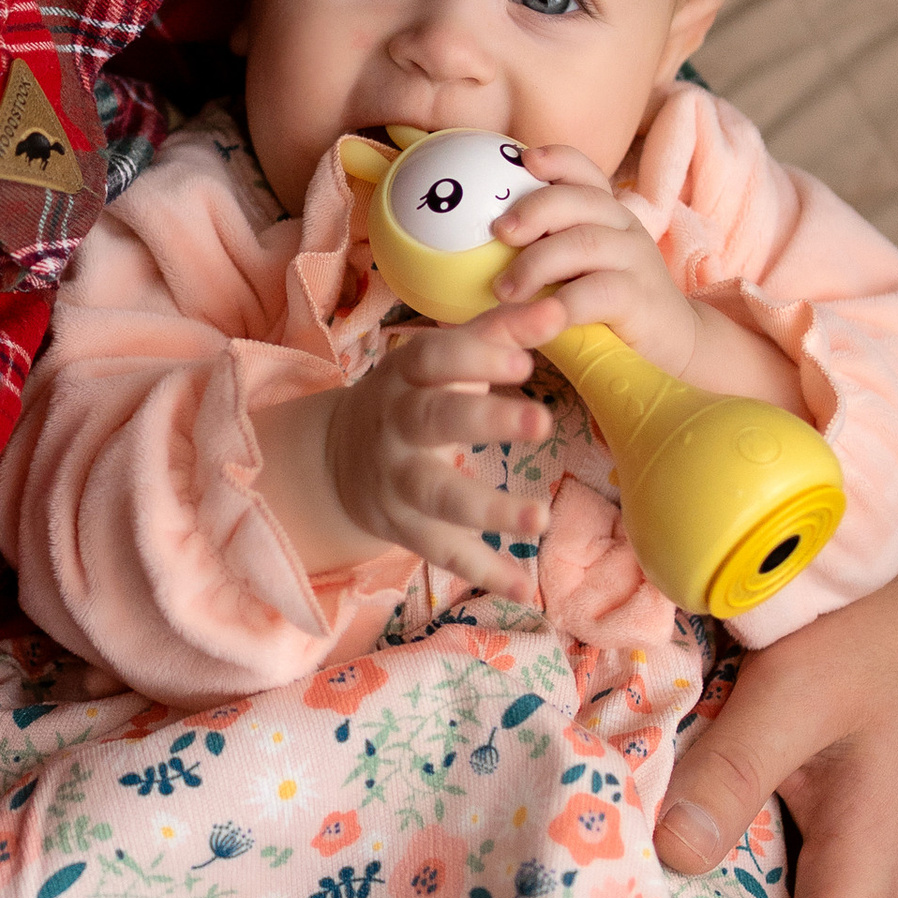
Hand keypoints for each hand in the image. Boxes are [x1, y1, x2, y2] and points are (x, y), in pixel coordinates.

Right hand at [313, 314, 552, 597]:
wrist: (337, 457)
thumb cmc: (414, 395)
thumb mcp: (442, 360)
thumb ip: (500, 333)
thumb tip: (560, 308)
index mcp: (405, 377)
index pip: (434, 359)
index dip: (476, 359)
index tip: (525, 362)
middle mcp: (395, 427)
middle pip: (434, 421)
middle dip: (485, 422)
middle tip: (542, 422)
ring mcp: (398, 482)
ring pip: (438, 495)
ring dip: (489, 509)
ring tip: (541, 517)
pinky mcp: (406, 529)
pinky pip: (446, 554)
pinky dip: (485, 573)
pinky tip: (526, 589)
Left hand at [490, 146, 699, 374]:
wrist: (671, 346)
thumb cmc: (607, 307)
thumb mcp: (575, 271)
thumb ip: (540, 253)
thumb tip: (466, 257)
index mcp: (605, 213)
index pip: (584, 171)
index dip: (556, 160)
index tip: (524, 159)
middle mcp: (623, 226)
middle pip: (579, 200)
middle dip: (534, 209)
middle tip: (499, 233)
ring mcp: (635, 260)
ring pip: (585, 243)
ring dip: (537, 263)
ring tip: (505, 289)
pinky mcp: (640, 298)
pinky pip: (599, 291)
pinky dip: (562, 303)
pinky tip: (539, 317)